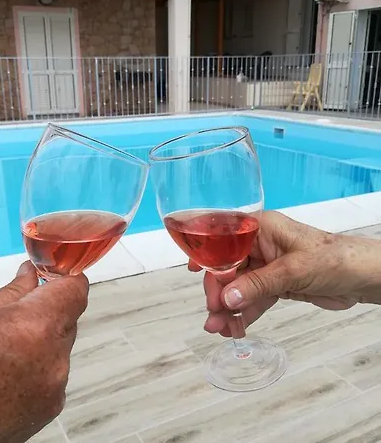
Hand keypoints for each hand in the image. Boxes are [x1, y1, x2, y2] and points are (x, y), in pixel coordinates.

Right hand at [0, 262, 88, 442]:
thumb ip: (12, 292)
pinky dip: (37, 369)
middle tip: (14, 318)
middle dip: (46, 313)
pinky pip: (53, 375)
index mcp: (35, 326)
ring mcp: (54, 386)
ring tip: (2, 353)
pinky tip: (5, 376)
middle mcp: (54, 358)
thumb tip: (32, 275)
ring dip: (41, 344)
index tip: (54, 279)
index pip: (76, 290)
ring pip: (59, 348)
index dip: (66, 280)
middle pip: (67, 320)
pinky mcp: (50, 408)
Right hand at [193, 211, 380, 337]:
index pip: (225, 238)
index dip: (208, 252)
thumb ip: (257, 284)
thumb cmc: (333, 259)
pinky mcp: (275, 284)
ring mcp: (266, 266)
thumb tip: (226, 298)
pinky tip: (236, 327)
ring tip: (219, 329)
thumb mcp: (292, 270)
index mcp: (261, 228)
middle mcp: (260, 244)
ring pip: (238, 286)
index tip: (194, 269)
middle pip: (228, 267)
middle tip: (214, 312)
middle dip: (219, 291)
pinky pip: (253, 298)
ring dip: (228, 307)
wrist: (362, 278)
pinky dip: (244, 313)